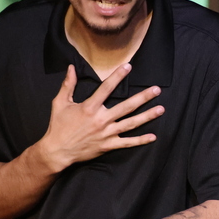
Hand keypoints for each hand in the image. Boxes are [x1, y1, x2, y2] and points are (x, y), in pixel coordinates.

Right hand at [35, 64, 163, 172]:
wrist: (57, 151)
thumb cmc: (58, 126)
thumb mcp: (60, 103)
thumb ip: (68, 85)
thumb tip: (71, 67)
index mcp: (89, 107)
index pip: (106, 88)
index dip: (118, 76)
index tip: (128, 67)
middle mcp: (101, 120)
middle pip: (126, 106)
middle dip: (143, 97)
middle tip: (157, 90)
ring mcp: (106, 133)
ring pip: (131, 123)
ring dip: (147, 116)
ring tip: (161, 109)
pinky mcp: (108, 145)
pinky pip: (127, 143)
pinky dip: (140, 140)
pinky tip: (153, 136)